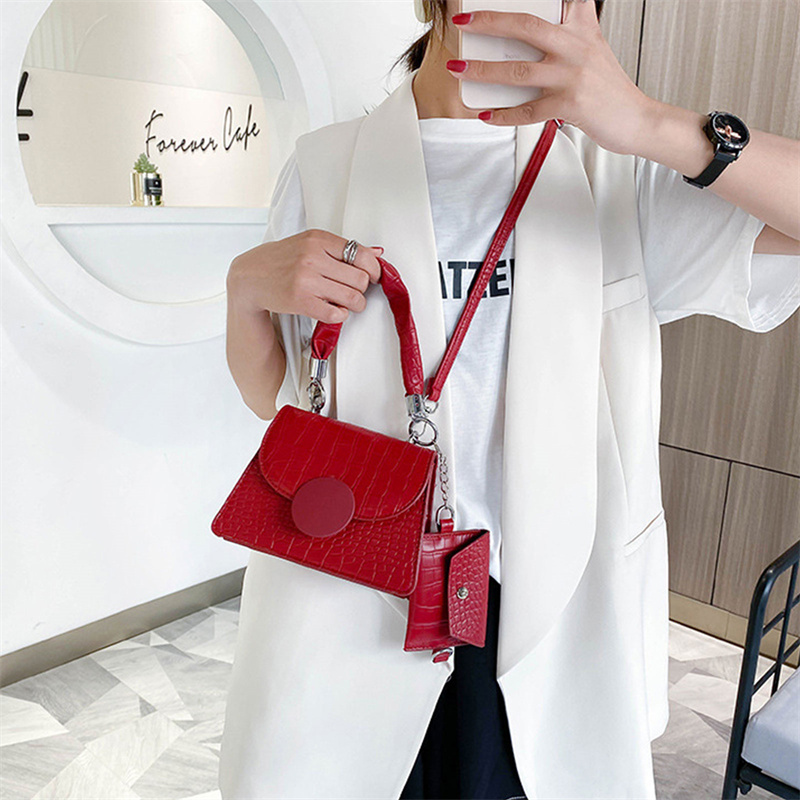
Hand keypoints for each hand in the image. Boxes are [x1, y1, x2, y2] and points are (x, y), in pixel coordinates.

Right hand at [227, 229, 383, 323]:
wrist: (250, 277)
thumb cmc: (282, 260)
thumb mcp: (309, 244)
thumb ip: (342, 249)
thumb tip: (377, 253)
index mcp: (318, 239)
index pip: (362, 255)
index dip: (373, 270)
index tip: (371, 276)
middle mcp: (312, 257)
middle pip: (360, 279)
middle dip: (362, 289)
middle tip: (354, 291)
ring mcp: (306, 280)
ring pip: (353, 298)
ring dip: (355, 305)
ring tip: (347, 303)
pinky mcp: (301, 301)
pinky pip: (336, 314)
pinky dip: (340, 315)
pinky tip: (333, 310)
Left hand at [447, 1, 655, 155]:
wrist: (637, 119)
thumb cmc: (608, 86)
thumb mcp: (593, 45)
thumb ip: (573, 26)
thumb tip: (544, 17)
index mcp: (581, 26)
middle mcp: (576, 46)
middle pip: (525, 26)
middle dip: (489, 23)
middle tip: (463, 24)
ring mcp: (572, 76)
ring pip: (518, 71)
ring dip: (483, 70)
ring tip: (459, 70)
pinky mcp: (569, 105)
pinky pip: (527, 111)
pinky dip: (503, 115)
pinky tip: (485, 114)